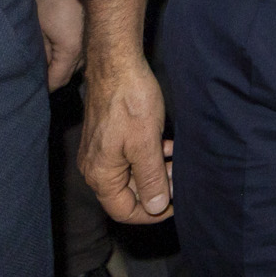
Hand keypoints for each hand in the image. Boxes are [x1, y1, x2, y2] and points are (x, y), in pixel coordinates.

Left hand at [36, 0, 84, 91]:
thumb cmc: (55, 1)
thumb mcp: (39, 28)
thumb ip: (41, 53)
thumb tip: (39, 69)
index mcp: (71, 53)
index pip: (56, 81)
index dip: (44, 86)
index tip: (32, 84)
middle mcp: (85, 53)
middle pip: (68, 77)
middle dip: (53, 78)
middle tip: (37, 73)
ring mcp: (92, 45)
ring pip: (76, 67)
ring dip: (63, 67)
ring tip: (48, 61)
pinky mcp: (93, 37)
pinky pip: (82, 56)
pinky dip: (71, 58)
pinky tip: (61, 50)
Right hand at [80, 55, 172, 222]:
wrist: (116, 64)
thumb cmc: (129, 102)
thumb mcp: (146, 145)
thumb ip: (151, 179)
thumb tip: (156, 207)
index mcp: (100, 175)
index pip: (124, 211)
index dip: (152, 212)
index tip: (175, 203)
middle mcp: (95, 167)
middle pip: (128, 194)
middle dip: (157, 189)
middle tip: (180, 177)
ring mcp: (100, 152)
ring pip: (132, 174)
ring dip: (157, 171)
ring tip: (177, 160)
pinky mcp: (108, 137)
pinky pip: (131, 157)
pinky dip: (150, 156)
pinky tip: (167, 145)